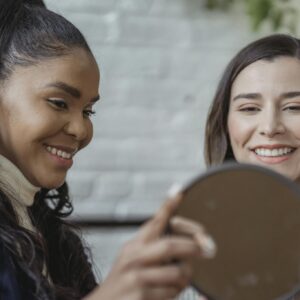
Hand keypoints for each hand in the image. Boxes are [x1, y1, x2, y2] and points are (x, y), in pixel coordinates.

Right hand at [84, 194, 215, 299]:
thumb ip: (151, 246)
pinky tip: (167, 293)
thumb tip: (178, 235)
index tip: (180, 193)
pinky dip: (176, 293)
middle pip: (170, 246)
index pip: (154, 222)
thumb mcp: (131, 259)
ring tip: (181, 279)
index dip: (168, 207)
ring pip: (176, 272)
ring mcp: (136, 277)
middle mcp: (133, 257)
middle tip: (205, 249)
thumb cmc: (123, 282)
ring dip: (185, 277)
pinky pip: (171, 292)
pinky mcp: (140, 296)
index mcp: (134, 245)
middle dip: (192, 247)